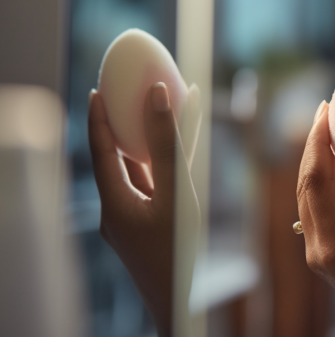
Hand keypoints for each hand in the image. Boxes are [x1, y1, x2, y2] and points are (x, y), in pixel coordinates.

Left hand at [88, 83, 200, 336]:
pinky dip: (161, 169)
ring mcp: (132, 219)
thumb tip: (157, 97)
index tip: (98, 90)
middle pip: (115, 158)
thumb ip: (167, 146)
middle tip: (125, 97)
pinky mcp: (147, 226)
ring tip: (155, 117)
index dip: (99, 117)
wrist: (180, 301)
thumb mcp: (176, 194)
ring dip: (145, 146)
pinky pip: (152, 189)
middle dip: (121, 126)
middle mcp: (117, 208)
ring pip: (136, 173)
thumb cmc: (177, 251)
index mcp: (114, 201)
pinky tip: (176, 155)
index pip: (100, 150)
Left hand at [297, 102, 334, 335]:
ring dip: (329, 163)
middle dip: (317, 146)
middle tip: (330, 110)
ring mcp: (326, 252)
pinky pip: (333, 210)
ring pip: (318, 197)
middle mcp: (321, 247)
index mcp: (334, 243)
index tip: (327, 107)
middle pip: (308, 185)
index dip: (317, 139)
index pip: (314, 178)